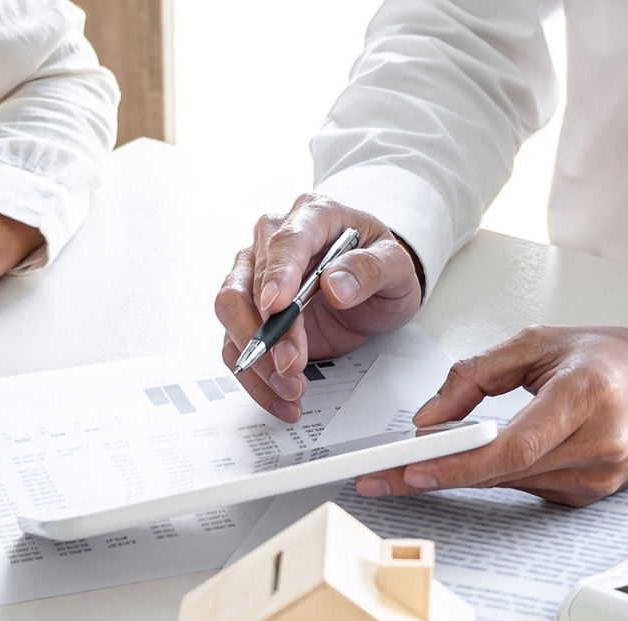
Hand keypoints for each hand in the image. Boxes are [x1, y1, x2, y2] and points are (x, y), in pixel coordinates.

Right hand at [215, 193, 422, 422]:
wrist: (374, 287)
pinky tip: (281, 397)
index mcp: (311, 216)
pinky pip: (236, 344)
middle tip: (292, 365)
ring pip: (231, 315)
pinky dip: (255, 376)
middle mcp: (272, 241)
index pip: (285, 242)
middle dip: (267, 333)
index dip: (278, 275)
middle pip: (245, 285)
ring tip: (292, 387)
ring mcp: (255, 275)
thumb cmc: (380, 266)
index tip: (277, 307)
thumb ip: (372, 269)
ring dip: (257, 358)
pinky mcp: (250, 311)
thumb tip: (335, 284)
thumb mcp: (396, 266)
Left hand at [354, 325, 627, 505]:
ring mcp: (598, 478)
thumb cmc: (614, 360)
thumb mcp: (539, 343)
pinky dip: (492, 476)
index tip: (411, 467)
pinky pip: (524, 489)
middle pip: (500, 472)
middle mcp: (598, 444)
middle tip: (379, 476)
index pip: (512, 445)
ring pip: (506, 484)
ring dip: (457, 477)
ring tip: (410, 466)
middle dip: (434, 474)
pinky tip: (472, 463)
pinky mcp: (590, 497)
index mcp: (587, 395)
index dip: (457, 463)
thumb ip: (475, 375)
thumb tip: (428, 419)